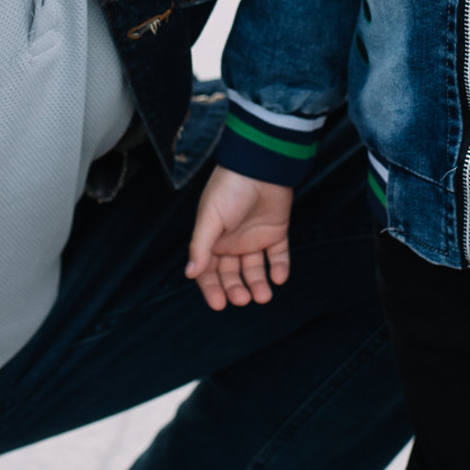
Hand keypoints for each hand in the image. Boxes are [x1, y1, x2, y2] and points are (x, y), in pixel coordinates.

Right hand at [186, 165, 293, 309]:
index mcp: (212, 239)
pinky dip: (279, 268)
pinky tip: (279, 277)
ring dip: (258, 284)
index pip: (208, 271)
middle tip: (242, 299)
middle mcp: (232, 242)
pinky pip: (278, 255)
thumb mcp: (210, 218)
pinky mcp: (276, 232)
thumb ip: (200, 247)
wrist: (260, 165)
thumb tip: (190, 274)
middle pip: (231, 274)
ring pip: (255, 269)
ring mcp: (254, 237)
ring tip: (263, 295)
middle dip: (236, 289)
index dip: (212, 288)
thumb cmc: (229, 188)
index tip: (219, 304)